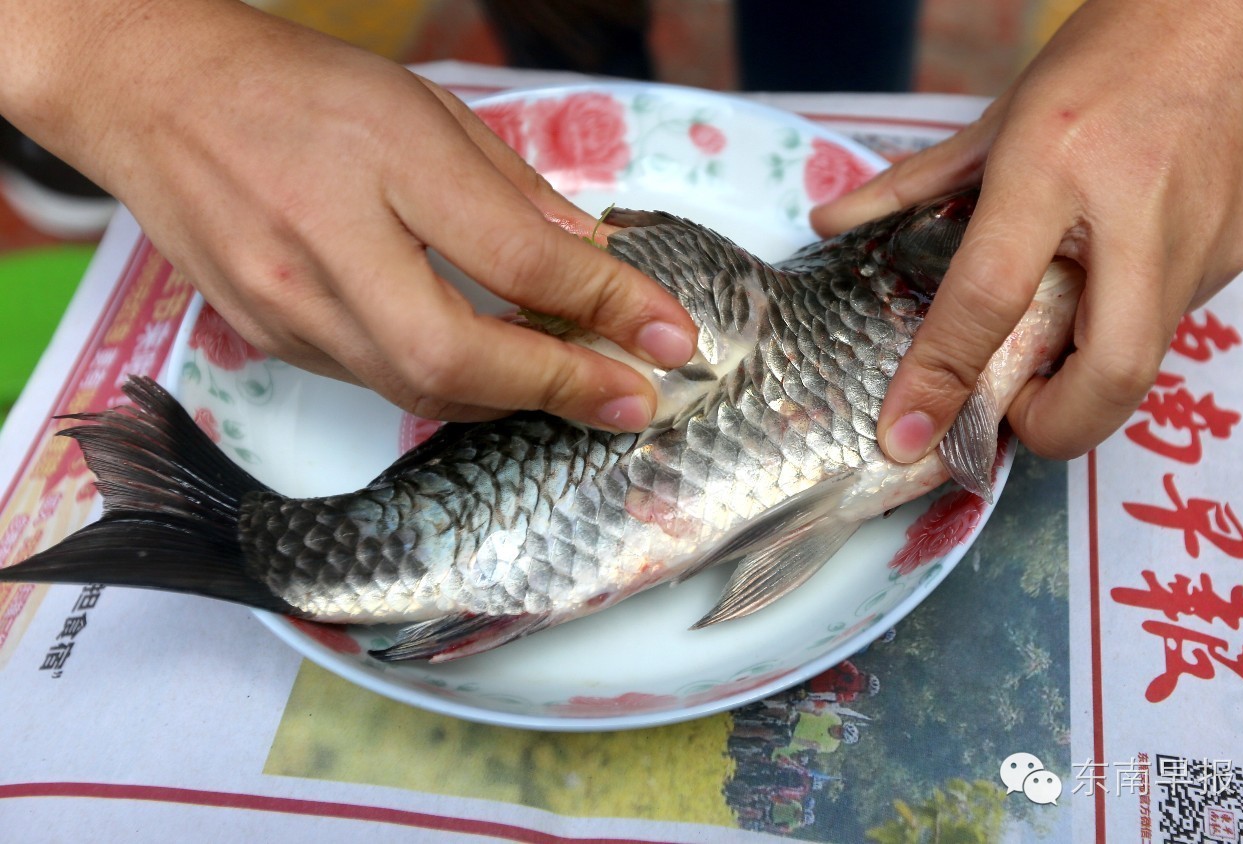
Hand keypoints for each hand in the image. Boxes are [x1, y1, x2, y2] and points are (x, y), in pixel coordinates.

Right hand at [0, 0, 695, 430]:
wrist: (153, 94)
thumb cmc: (298, 88)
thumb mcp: (425, 111)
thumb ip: (512, 193)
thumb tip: (592, 260)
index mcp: (380, 162)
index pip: (519, 260)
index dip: (610, 307)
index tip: (672, 338)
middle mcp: (322, 247)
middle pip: (457, 359)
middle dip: (560, 389)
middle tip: (632, 397)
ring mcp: (284, 305)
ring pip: (417, 390)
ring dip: (509, 398)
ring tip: (571, 386)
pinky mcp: (266, 338)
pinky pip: (375, 384)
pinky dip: (446, 388)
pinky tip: (485, 372)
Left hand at [811, 0, 1242, 459]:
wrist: (1240, 8)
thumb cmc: (1113, 49)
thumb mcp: (1002, 111)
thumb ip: (915, 182)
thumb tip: (831, 222)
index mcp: (1056, 162)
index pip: (988, 298)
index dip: (940, 379)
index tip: (904, 434)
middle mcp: (1137, 208)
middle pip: (1108, 374)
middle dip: (1053, 428)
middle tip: (1010, 414)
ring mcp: (1203, 235)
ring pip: (1145, 359)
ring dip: (1087, 377)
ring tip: (1049, 341)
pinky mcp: (1240, 248)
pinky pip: (1173, 323)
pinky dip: (1125, 329)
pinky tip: (1104, 288)